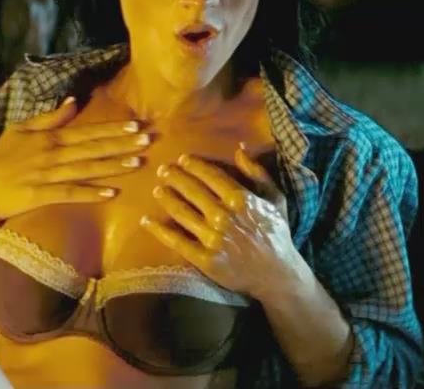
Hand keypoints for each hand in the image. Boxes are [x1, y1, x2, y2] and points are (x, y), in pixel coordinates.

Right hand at [0, 97, 151, 225]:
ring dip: (113, 166)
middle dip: (122, 144)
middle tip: (148, 140)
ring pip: (86, 169)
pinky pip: (70, 194)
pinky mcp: (40, 195)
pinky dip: (91, 193)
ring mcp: (47, 175)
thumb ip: (49, 117)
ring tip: (138, 163)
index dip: (113, 129)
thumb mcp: (20, 130)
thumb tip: (73, 101)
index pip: (87, 131)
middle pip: (93, 148)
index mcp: (49, 138)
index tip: (136, 125)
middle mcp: (51, 154)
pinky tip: (111, 193)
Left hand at [142, 145, 303, 301]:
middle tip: (163, 170)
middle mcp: (224, 216)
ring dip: (166, 198)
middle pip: (192, 190)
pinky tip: (147, 220)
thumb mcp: (276, 199)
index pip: (210, 175)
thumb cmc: (277, 233)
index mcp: (241, 199)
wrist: (277, 274)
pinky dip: (159, 230)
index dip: (194, 165)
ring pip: (181, 212)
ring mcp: (212, 239)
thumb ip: (258, 173)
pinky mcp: (204, 259)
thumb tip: (240, 149)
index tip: (183, 160)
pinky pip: (176, 241)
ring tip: (157, 190)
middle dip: (174, 177)